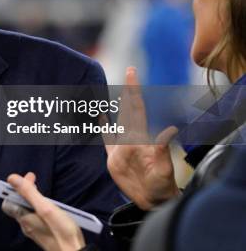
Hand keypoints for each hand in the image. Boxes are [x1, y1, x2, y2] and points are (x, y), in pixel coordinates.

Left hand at [2, 172, 84, 250]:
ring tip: (40, 189)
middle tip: (33, 178)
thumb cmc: (61, 231)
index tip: (25, 179)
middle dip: (23, 190)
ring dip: (31, 197)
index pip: (7, 203)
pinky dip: (37, 206)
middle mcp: (26, 225)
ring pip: (27, 210)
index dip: (14, 188)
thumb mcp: (45, 208)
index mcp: (23, 218)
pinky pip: (35, 217)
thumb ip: (29, 193)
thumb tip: (12, 178)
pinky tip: (46, 204)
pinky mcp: (43, 234)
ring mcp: (34, 230)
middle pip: (17, 205)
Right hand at [104, 67, 179, 209]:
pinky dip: (103, 126)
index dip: (133, 90)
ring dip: (115, 105)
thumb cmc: (161, 186)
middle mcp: (131, 138)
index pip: (136, 108)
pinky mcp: (114, 158)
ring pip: (117, 120)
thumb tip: (171, 130)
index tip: (132, 72)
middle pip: (127, 109)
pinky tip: (101, 116)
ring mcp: (122, 147)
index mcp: (140, 138)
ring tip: (113, 91)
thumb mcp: (163, 169)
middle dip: (128, 90)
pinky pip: (106, 138)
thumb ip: (162, 150)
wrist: (154, 200)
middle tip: (130, 71)